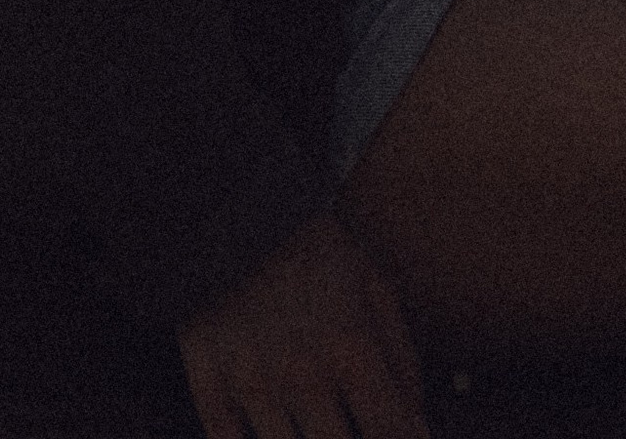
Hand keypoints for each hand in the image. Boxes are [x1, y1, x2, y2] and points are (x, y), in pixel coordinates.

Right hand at [177, 211, 429, 438]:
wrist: (234, 209)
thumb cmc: (312, 251)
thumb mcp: (372, 286)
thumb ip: (401, 360)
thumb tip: (417, 424)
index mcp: (349, 345)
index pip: (390, 431)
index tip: (405, 438)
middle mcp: (302, 370)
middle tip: (351, 425)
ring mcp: (251, 381)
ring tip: (318, 423)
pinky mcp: (208, 383)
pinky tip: (275, 431)